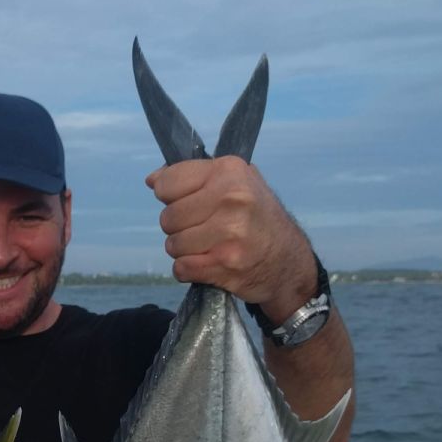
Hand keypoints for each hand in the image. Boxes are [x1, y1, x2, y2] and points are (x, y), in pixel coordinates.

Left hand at [146, 157, 316, 321]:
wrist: (289, 262)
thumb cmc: (259, 218)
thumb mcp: (238, 182)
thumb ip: (195, 176)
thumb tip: (153, 179)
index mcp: (230, 171)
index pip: (168, 183)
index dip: (170, 196)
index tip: (186, 202)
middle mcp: (230, 199)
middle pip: (168, 217)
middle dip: (178, 227)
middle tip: (201, 229)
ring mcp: (228, 233)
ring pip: (172, 245)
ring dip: (183, 250)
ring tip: (207, 246)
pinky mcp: (224, 264)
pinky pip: (181, 268)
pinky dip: (188, 270)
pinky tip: (207, 263)